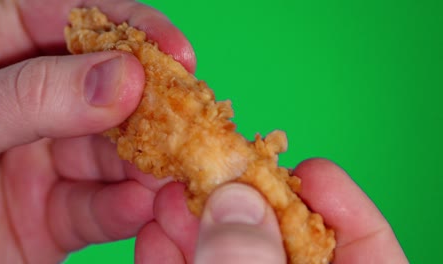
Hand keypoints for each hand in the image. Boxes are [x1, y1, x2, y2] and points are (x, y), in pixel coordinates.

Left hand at [0, 0, 194, 262]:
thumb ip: (37, 94)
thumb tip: (123, 77)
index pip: (77, 20)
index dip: (133, 29)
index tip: (177, 53)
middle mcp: (34, 102)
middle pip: (113, 93)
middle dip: (155, 109)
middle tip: (192, 122)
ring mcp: (49, 158)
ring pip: (118, 154)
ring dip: (150, 165)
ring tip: (175, 175)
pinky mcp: (58, 213)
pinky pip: (103, 207)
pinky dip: (126, 208)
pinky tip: (141, 208)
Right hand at [142, 159, 408, 262]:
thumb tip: (236, 203)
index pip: (365, 246)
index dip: (340, 203)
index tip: (307, 170)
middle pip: (281, 241)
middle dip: (244, 201)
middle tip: (217, 167)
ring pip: (227, 256)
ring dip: (196, 223)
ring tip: (171, 191)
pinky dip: (170, 258)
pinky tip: (155, 234)